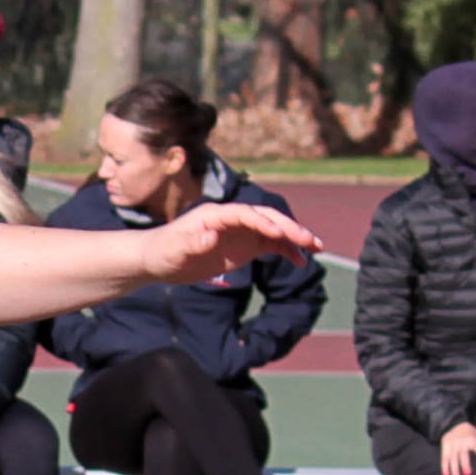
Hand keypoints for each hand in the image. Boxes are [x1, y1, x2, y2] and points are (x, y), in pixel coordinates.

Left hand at [141, 202, 320, 282]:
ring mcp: (241, 232)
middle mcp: (232, 219)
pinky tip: (301, 261)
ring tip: (316, 249)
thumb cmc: (163, 252)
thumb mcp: (174, 250)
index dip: (262, 222)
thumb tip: (212, 235)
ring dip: (295, 237)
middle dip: (289, 227)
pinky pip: (271, 245)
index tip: (278, 234)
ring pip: (274, 229)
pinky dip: (287, 251)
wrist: (158, 260)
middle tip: (309, 240)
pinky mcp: (244, 246)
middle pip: (266, 217)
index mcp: (215, 214)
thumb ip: (192, 242)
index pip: (245, 213)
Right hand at [440, 421, 475, 474]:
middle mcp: (462, 441)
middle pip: (463, 454)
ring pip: (452, 458)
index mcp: (473, 439)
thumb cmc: (472, 434)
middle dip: (465, 465)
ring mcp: (452, 443)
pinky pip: (444, 458)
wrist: (456, 424)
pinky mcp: (445, 444)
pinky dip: (444, 468)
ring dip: (453, 469)